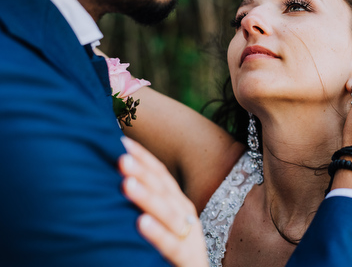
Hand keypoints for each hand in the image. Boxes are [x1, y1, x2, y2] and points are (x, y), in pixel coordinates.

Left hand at [119, 136, 208, 266]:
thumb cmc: (171, 249)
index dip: (143, 157)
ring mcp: (188, 235)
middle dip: (142, 171)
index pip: (160, 174)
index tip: (121, 141)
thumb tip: (118, 177)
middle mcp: (184, 213)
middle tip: (121, 157)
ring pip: (167, 213)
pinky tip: (141, 222)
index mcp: (177, 202)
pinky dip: (157, 233)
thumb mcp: (162, 220)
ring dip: (147, 197)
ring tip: (126, 183)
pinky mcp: (187, 258)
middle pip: (163, 188)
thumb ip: (146, 202)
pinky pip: (170, 244)